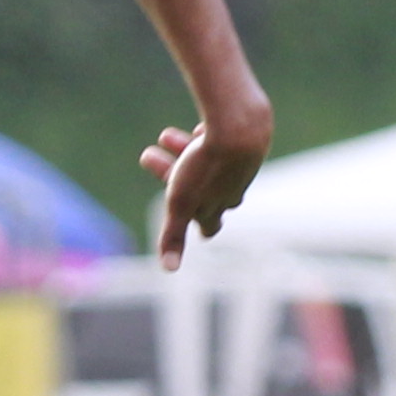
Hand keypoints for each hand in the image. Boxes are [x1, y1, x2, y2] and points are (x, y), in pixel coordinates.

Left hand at [140, 110, 267, 267]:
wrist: (239, 125)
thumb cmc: (207, 167)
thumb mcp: (181, 203)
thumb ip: (174, 235)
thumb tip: (170, 269)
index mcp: (219, 206)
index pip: (211, 225)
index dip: (202, 227)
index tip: (198, 229)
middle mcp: (233, 189)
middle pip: (201, 189)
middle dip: (171, 175)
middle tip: (147, 156)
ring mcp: (242, 165)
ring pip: (208, 162)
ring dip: (181, 151)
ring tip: (163, 135)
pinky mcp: (248, 141)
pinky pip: (225, 143)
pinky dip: (206, 137)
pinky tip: (198, 127)